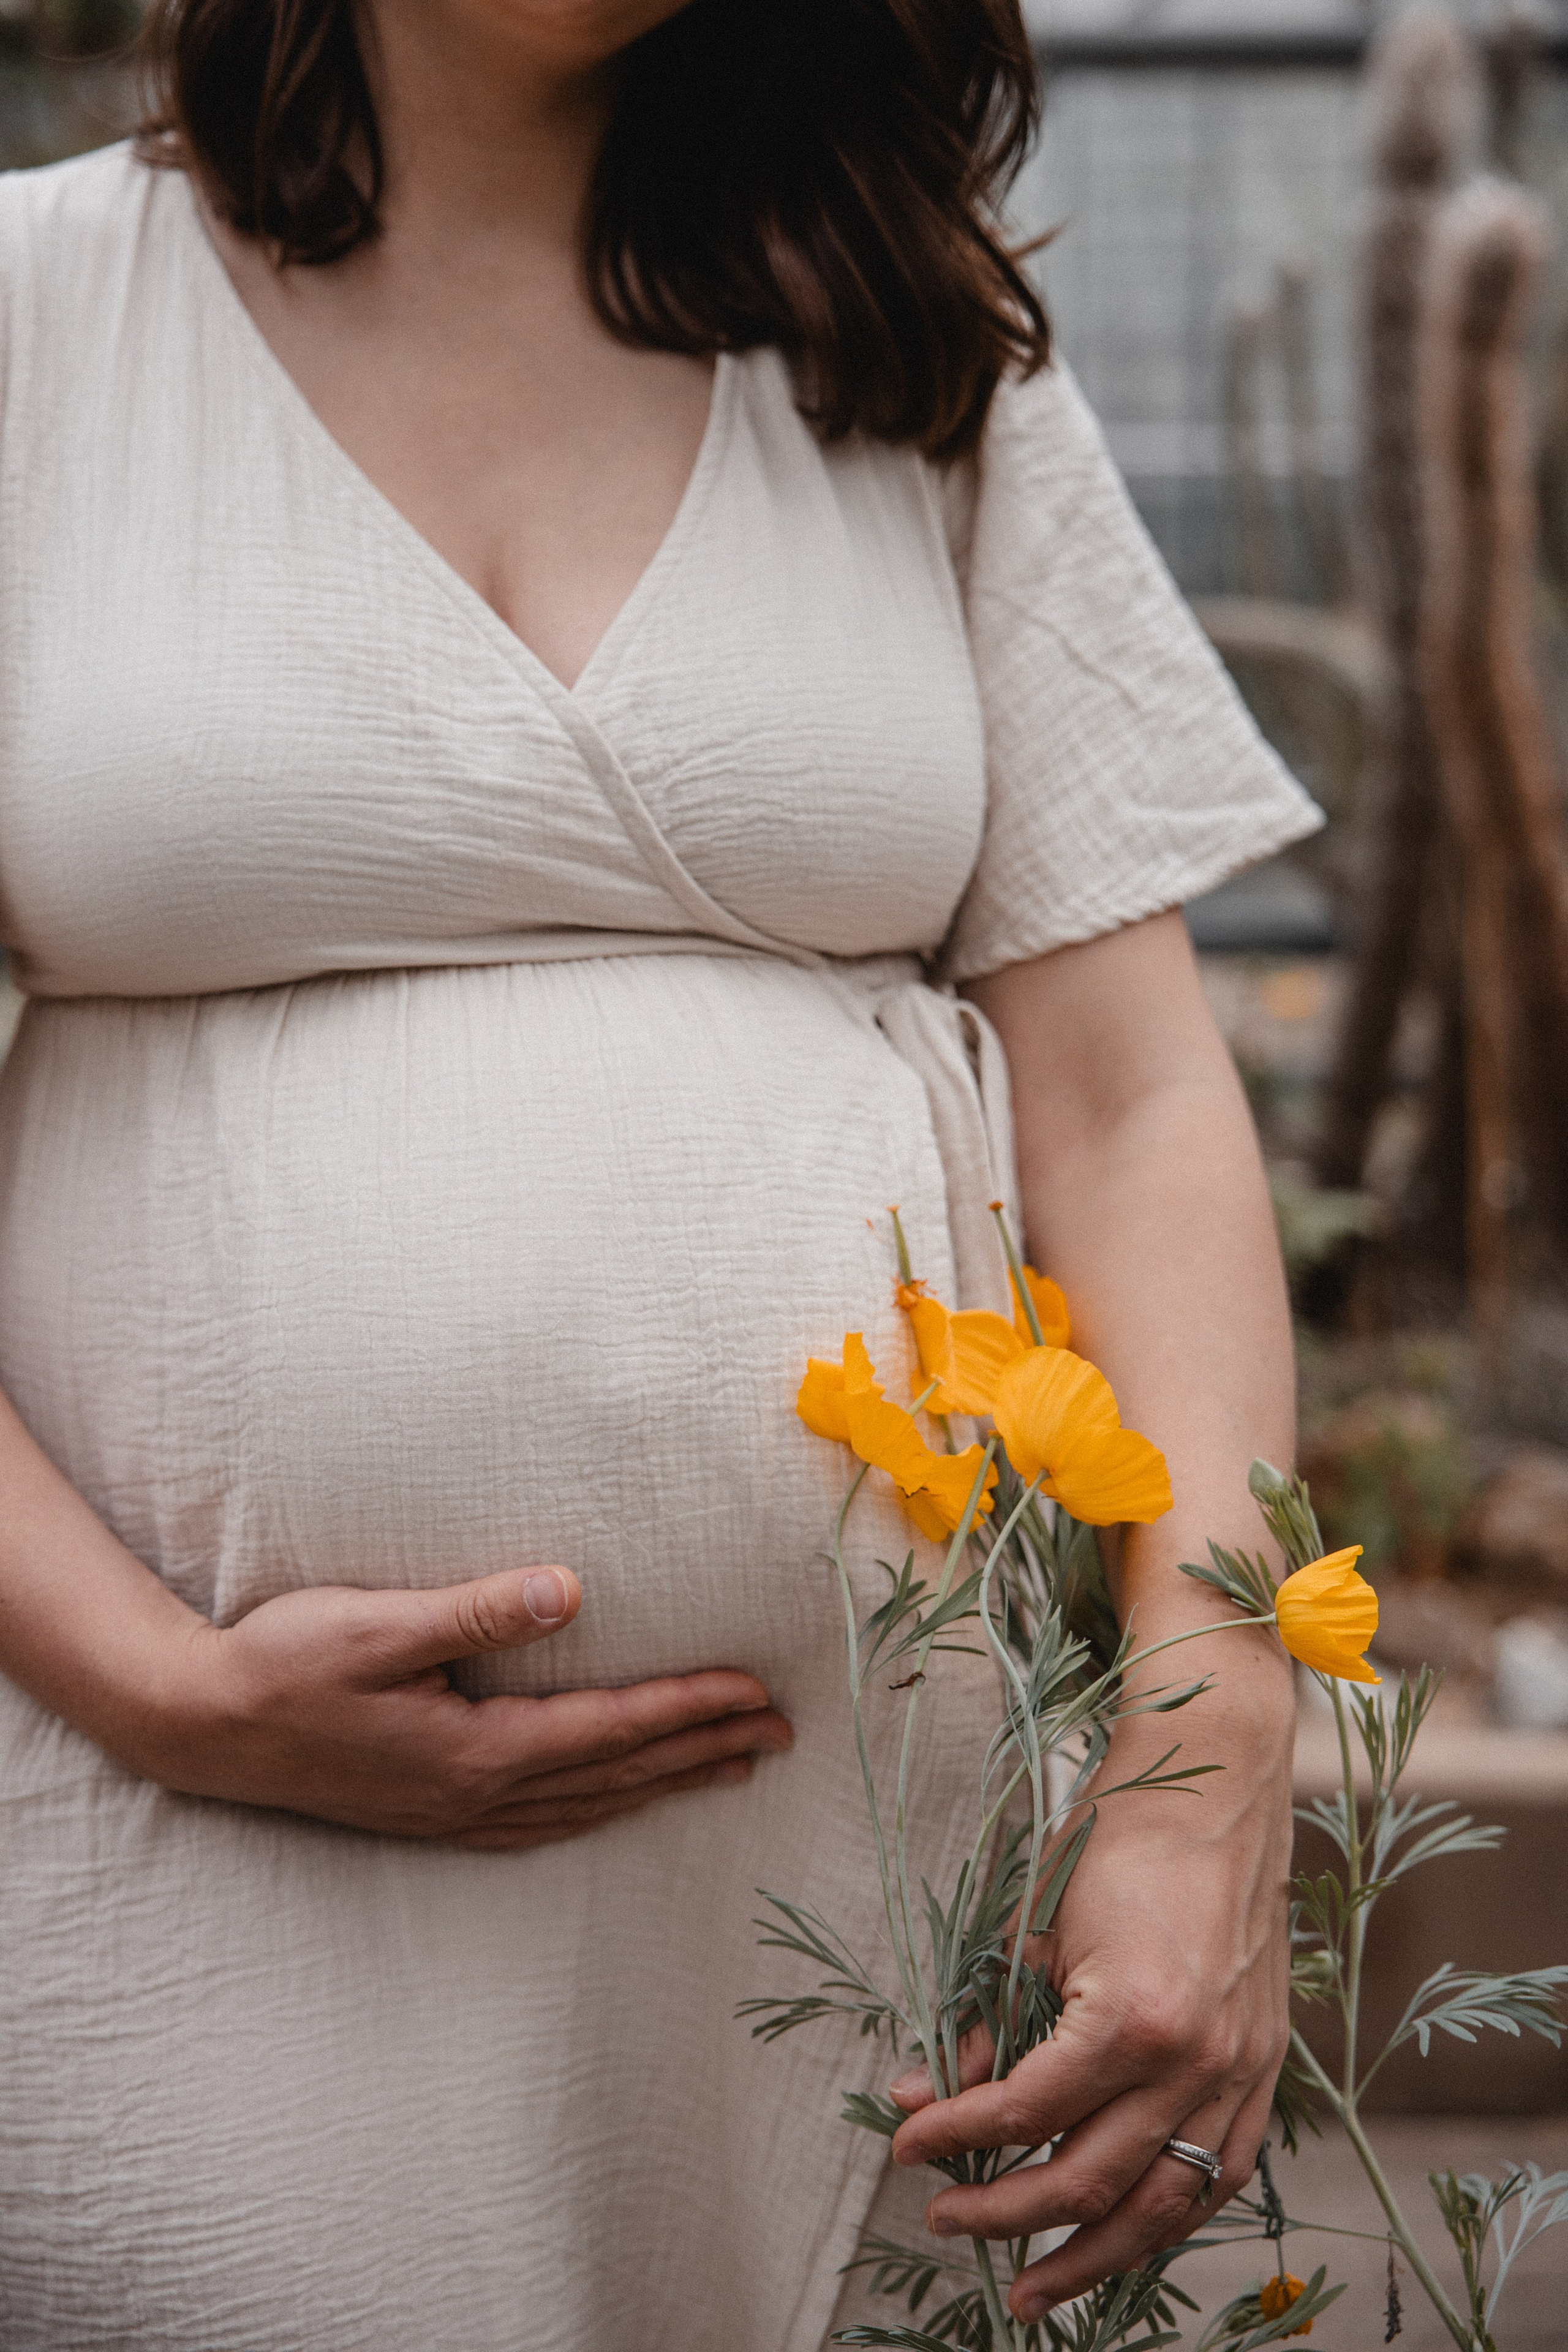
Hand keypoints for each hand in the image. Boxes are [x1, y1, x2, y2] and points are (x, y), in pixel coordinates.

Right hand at [114, 1566, 791, 1847]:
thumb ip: (474, 1610)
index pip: (615, 1728)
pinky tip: (616, 1801)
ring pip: (590, 1805)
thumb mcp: (377, 1625)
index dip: (691, 1708)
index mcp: (479, 1750)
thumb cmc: (283, 1664)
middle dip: (705, 1749)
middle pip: (620, 1774)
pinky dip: (600, 1808)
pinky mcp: (433, 1815)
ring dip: (664, 1783)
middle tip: (782, 1733)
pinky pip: (546, 1821)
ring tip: (729, 1766)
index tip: (758, 1693)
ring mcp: (456, 1814)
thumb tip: (566, 1589)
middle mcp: (480, 1795)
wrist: (202, 1727)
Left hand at [886, 1710, 1291, 2323]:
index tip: (905, 2144)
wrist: (1216, 1784)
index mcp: (1133, 2019)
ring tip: (1035, 2290)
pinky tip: (1121, 2236)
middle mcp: (1197, 2062)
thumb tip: (923, 2096)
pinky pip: (1218, 2175)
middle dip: (1006, 2215)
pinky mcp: (1263, 2068)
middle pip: (1089, 2180)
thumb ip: (984, 2022)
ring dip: (1094, 2259)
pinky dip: (1166, 2217)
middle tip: (947, 2221)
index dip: (956, 2136)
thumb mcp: (1034, 1926)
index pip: (1025, 2112)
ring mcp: (1241, 2072)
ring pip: (1163, 2207)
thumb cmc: (1117, 1837)